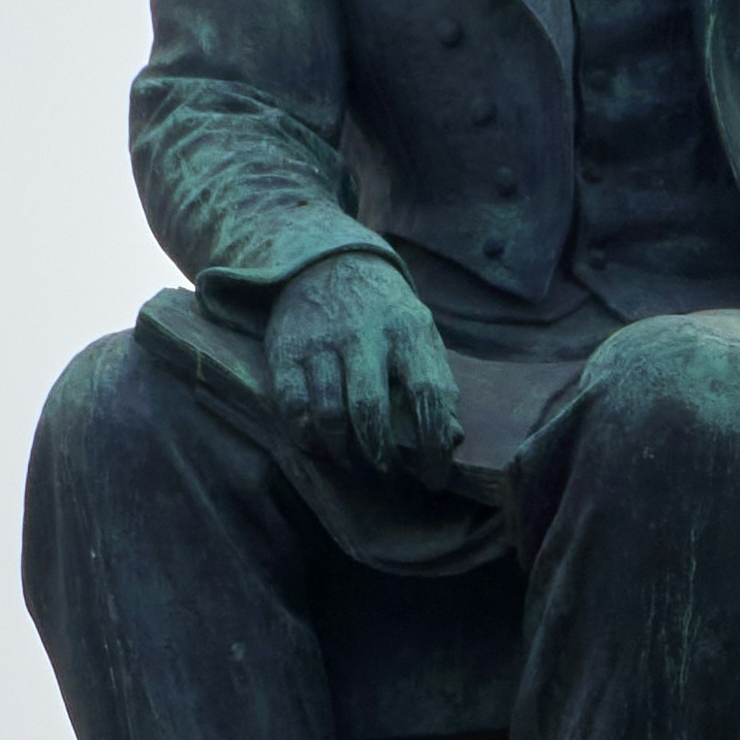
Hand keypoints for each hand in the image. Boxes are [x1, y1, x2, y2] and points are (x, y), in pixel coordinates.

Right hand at [268, 249, 463, 477]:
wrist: (326, 261)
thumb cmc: (384, 312)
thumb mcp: (419, 334)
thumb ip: (437, 382)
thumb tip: (454, 438)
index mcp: (408, 328)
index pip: (428, 394)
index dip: (433, 444)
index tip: (435, 478)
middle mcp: (363, 333)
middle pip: (370, 409)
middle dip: (381, 453)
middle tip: (387, 473)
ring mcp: (321, 340)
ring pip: (328, 412)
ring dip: (342, 450)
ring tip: (353, 462)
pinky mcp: (286, 348)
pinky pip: (292, 405)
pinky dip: (306, 434)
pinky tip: (319, 444)